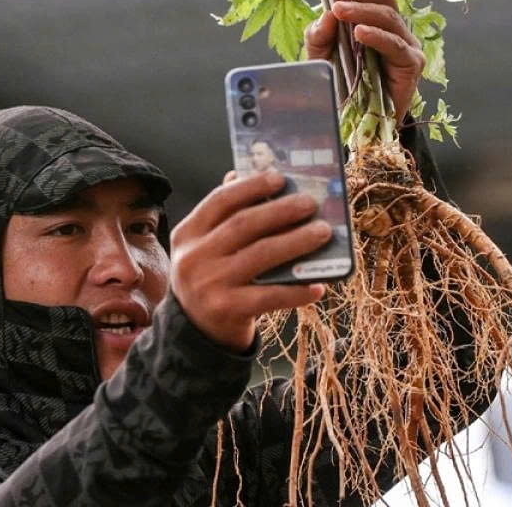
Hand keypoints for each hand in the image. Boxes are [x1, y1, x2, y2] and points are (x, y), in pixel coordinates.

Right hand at [168, 172, 331, 350]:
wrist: (195, 333)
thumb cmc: (213, 278)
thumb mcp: (207, 247)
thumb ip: (227, 217)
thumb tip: (256, 178)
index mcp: (189, 234)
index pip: (220, 201)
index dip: (251, 186)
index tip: (280, 178)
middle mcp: (194, 257)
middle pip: (243, 225)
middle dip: (281, 210)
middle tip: (311, 203)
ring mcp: (210, 285)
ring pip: (260, 256)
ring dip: (297, 241)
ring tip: (323, 232)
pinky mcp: (227, 310)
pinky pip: (270, 296)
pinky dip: (297, 291)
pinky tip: (318, 285)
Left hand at [304, 0, 424, 124]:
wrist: (358, 126)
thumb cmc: (342, 87)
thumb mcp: (321, 57)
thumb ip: (320, 35)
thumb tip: (325, 13)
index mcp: (377, 19)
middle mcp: (395, 28)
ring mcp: (406, 45)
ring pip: (390, 16)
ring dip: (363, 9)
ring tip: (340, 10)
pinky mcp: (412, 64)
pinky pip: (396, 44)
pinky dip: (377, 36)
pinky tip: (359, 33)